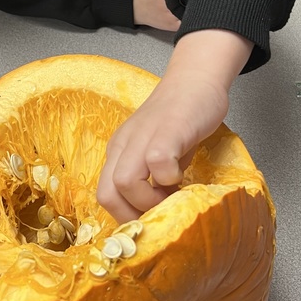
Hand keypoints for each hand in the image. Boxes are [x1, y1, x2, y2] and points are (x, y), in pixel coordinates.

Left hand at [97, 30, 253, 221]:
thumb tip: (154, 214)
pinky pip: (157, 164)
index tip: (149, 221)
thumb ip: (151, 178)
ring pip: (124, 183)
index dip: (125, 217)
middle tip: (160, 213)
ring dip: (150, 201)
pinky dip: (170, 178)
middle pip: (106, 195)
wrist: (196, 78)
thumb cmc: (180, 118)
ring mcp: (143, 136)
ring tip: (173, 195)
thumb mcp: (156, 151)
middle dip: (133, 215)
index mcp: (118, 152)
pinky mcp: (167, 131)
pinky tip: (184, 173)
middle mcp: (123, 144)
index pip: (104, 195)